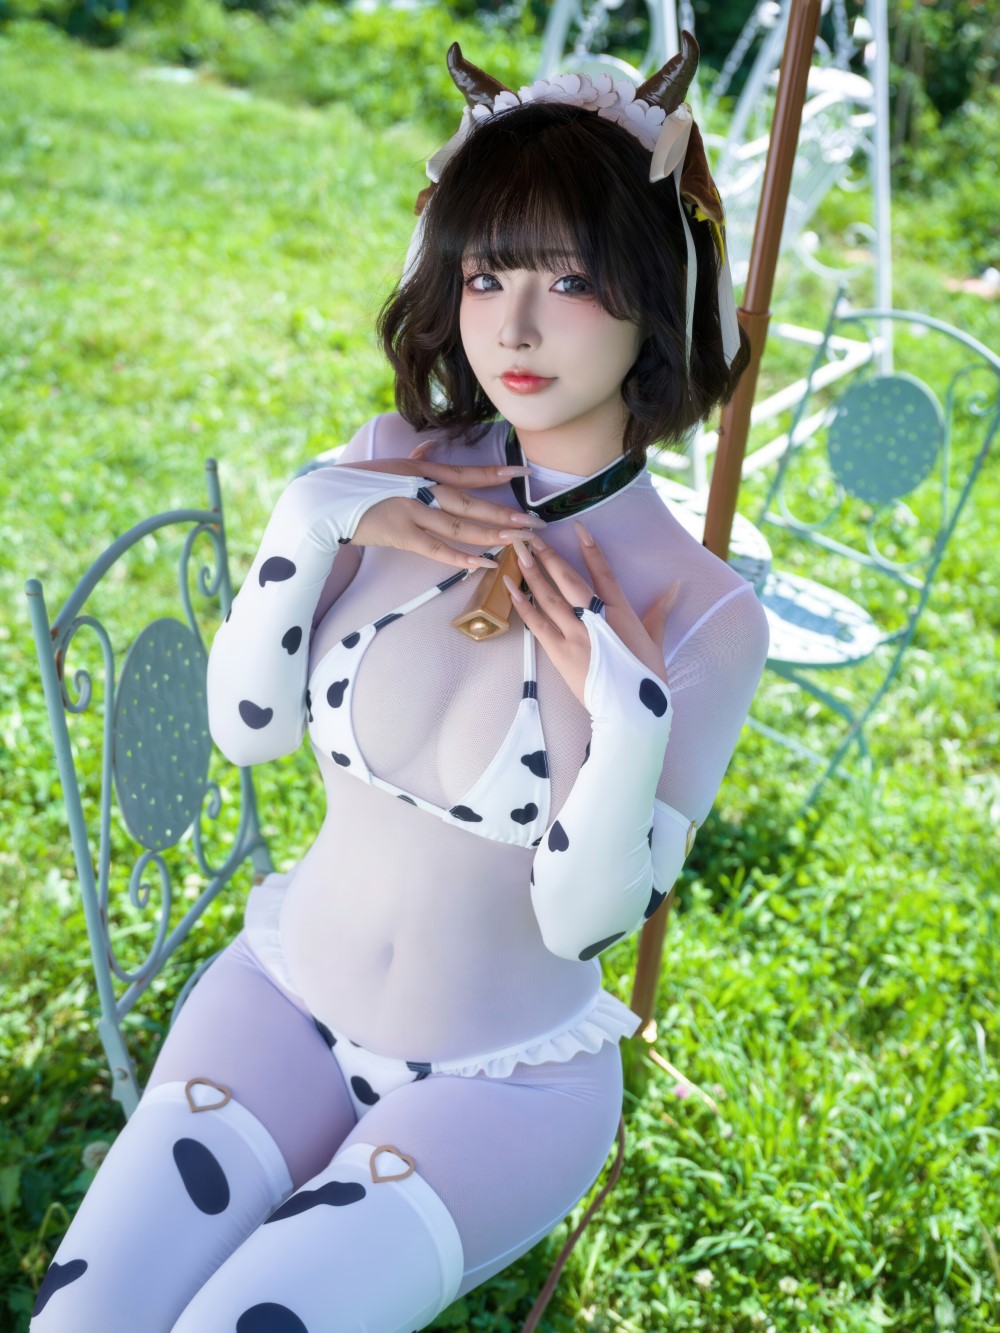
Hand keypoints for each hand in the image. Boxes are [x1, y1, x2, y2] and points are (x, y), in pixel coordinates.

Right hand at [347, 455, 545, 570]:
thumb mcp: (390, 464)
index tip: (522, 475)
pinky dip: (461, 557)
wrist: (324, 500)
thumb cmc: (356, 483)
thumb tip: (429, 448)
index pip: (465, 473)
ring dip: (492, 534)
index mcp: (421, 471)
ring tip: (520, 541)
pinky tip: (484, 563)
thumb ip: (415, 458)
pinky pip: (437, 550)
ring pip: (460, 526)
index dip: (495, 474)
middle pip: (471, 503)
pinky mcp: (401, 535)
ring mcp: (412, 512)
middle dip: (505, 514)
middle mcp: (421, 489)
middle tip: (535, 523)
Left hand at [503, 521, 678, 706]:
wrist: (628, 711)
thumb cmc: (644, 678)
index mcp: (619, 612)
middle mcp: (594, 618)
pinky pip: (537, 623)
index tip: (578, 528)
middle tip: (531, 535)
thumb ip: (660, 611)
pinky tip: (511, 587)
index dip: (590, 549)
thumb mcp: (654, 640)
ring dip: (531, 572)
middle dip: (548, 555)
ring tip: (517, 551)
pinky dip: (523, 604)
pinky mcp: (559, 652)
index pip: (603, 572)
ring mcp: (574, 634)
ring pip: (548, 596)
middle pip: (567, 579)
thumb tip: (676, 586)